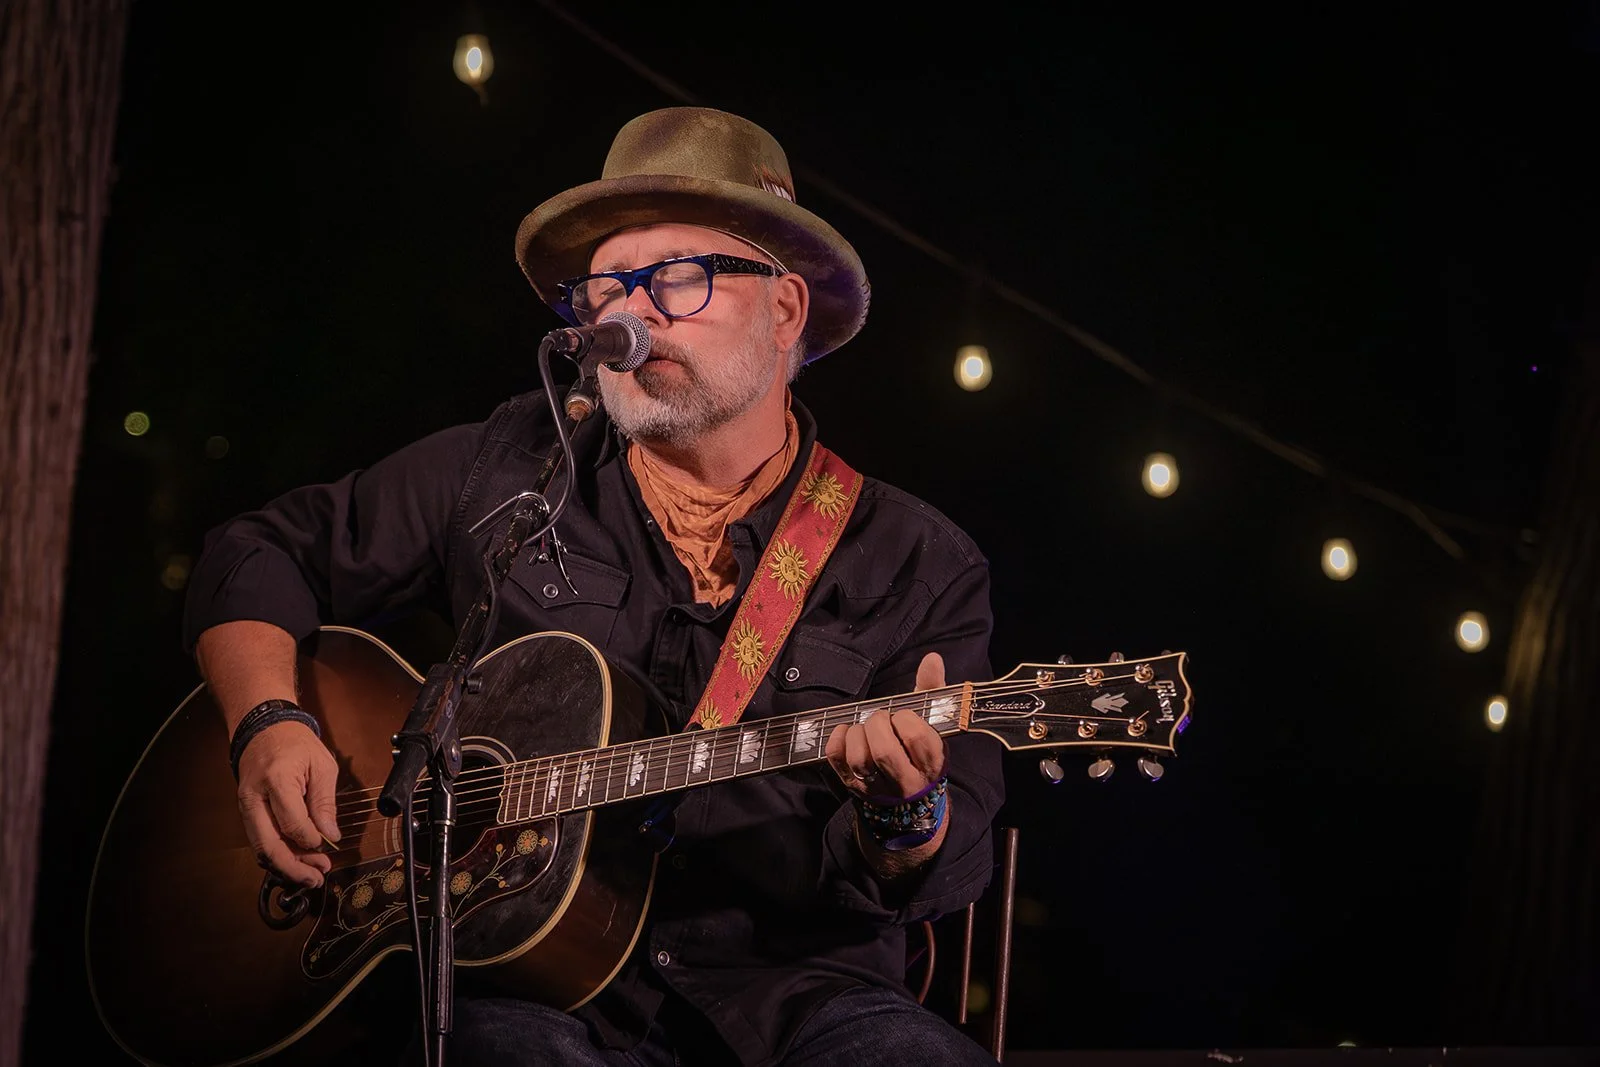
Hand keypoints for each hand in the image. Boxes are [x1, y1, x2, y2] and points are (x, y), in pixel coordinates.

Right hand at [235, 722, 340, 887]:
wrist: (265, 729)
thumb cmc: (295, 744)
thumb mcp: (322, 766)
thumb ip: (325, 803)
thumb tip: (330, 835)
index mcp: (277, 779)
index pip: (292, 823)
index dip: (311, 840)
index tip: (328, 844)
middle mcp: (254, 797)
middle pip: (269, 845)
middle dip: (294, 867)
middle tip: (316, 877)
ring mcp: (245, 806)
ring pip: (262, 848)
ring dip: (286, 865)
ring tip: (311, 873)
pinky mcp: (246, 813)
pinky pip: (261, 840)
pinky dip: (279, 853)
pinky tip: (298, 859)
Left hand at [825, 652, 947, 800]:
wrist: (908, 800)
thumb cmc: (918, 751)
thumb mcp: (931, 723)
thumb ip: (931, 689)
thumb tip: (932, 659)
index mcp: (931, 762)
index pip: (916, 736)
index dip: (905, 718)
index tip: (902, 716)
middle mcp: (905, 780)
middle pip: (884, 751)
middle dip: (877, 724)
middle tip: (880, 718)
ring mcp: (877, 787)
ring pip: (859, 760)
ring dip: (857, 734)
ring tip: (864, 728)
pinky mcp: (853, 786)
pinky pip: (837, 762)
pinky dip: (837, 740)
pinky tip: (847, 731)